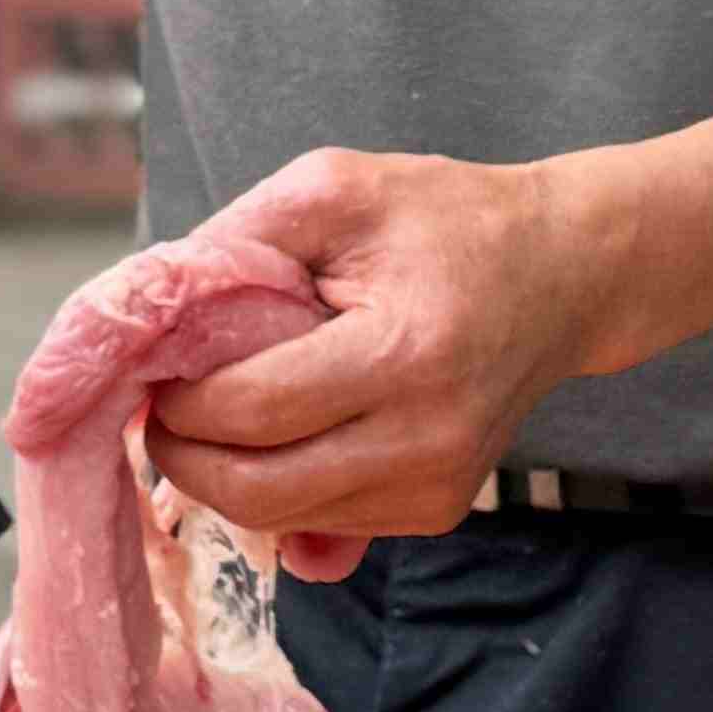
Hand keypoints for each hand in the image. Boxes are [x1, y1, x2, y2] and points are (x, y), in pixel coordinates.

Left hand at [140, 149, 634, 575]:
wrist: (565, 272)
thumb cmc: (446, 220)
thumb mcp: (334, 189)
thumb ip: (235, 239)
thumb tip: (148, 308)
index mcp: (404, 354)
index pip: (250, 411)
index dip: (178, 399)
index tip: (155, 367)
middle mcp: (428, 439)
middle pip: (256, 490)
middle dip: (183, 455)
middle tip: (161, 406)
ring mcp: (439, 487)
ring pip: (281, 517)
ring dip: (222, 477)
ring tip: (213, 413)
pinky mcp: (439, 510)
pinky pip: (321, 522)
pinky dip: (274, 491)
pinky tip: (271, 438)